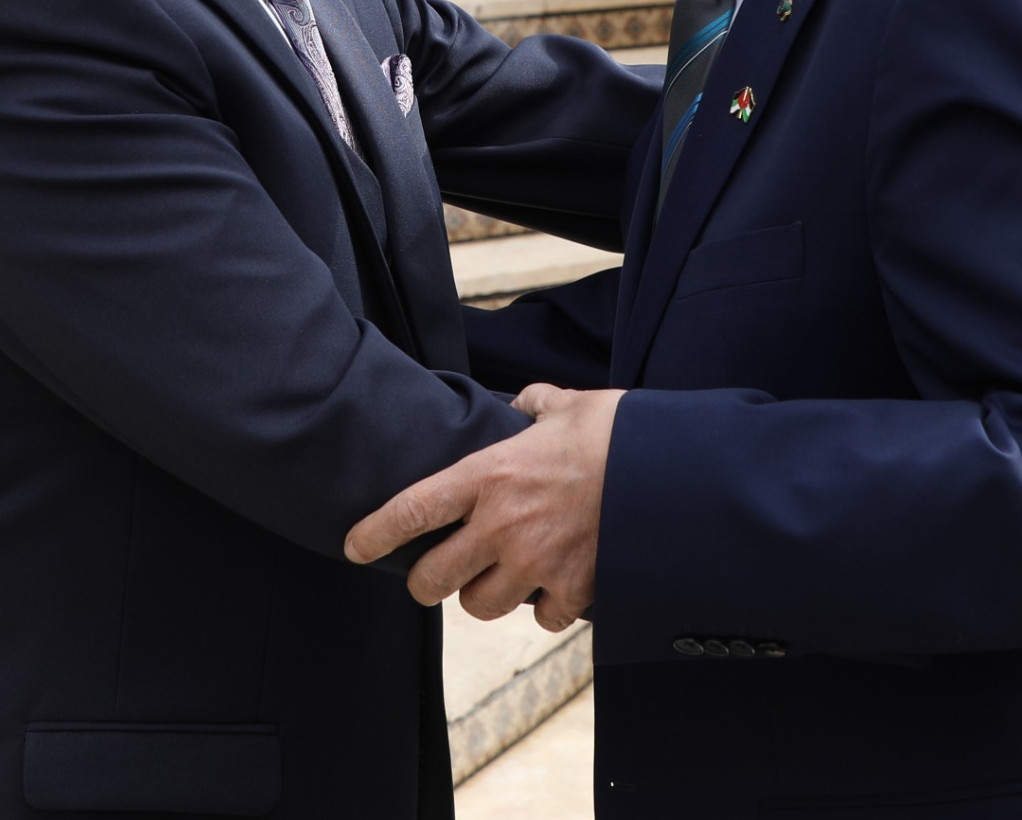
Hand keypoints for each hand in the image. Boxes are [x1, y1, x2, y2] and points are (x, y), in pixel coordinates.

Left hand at [345, 383, 624, 632]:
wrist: (666, 469)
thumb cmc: (613, 429)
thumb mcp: (563, 403)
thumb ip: (531, 406)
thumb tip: (521, 405)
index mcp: (489, 474)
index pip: (413, 509)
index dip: (376, 533)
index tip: (354, 547)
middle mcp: (502, 524)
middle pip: (433, 579)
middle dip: (426, 582)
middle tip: (432, 576)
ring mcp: (536, 562)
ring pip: (481, 607)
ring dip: (484, 595)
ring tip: (499, 576)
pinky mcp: (573, 589)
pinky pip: (541, 617)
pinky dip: (544, 607)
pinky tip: (555, 585)